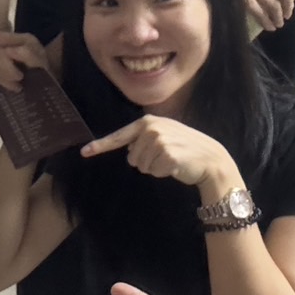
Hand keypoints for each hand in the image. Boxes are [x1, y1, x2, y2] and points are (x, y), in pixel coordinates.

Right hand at [0, 28, 52, 91]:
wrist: (46, 83)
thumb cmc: (44, 69)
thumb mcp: (40, 60)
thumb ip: (27, 53)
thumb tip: (9, 51)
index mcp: (20, 41)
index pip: (4, 37)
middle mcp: (8, 47)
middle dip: (7, 67)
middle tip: (20, 77)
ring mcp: (2, 60)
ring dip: (7, 77)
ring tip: (19, 84)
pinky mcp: (0, 73)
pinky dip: (5, 83)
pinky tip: (15, 87)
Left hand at [81, 115, 233, 188]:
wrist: (210, 158)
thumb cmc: (185, 149)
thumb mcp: (164, 136)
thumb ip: (144, 140)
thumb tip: (128, 155)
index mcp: (147, 122)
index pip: (119, 136)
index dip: (101, 146)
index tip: (84, 152)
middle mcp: (151, 128)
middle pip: (131, 158)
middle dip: (146, 162)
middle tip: (166, 156)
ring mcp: (159, 140)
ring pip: (141, 166)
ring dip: (154, 168)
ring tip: (171, 160)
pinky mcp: (166, 154)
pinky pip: (153, 171)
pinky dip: (163, 173)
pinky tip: (176, 166)